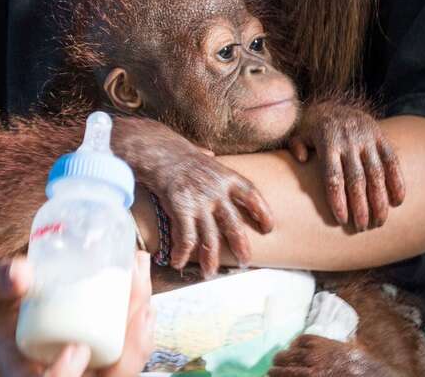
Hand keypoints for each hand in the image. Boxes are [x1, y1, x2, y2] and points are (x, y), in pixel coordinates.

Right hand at [0, 252, 154, 376]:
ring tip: (141, 281)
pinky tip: (141, 289)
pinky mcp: (90, 351)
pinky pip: (122, 349)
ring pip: (120, 366)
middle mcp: (54, 375)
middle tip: (138, 296)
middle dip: (130, 345)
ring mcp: (77, 367)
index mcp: (22, 374)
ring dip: (139, 329)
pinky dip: (136, 323)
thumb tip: (23, 272)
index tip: (76, 348)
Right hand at [112, 117, 273, 276]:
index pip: (252, 196)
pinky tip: (178, 261)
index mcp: (226, 177)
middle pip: (234, 224)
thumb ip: (210, 161)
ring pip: (209, 238)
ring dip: (210, 258)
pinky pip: (186, 238)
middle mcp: (216, 191)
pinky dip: (182, 252)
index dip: (263, 212)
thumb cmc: (178, 154)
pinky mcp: (181, 209)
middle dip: (241, 245)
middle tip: (245, 261)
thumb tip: (210, 155)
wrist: (156, 151)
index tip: (268, 228)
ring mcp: (199, 201)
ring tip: (211, 273)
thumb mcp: (201, 155)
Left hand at [269, 335, 398, 376]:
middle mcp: (313, 356)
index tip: (291, 349)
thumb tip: (315, 346)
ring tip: (271, 373)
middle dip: (280, 360)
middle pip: (288, 355)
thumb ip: (331, 345)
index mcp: (321, 343)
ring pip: (286, 370)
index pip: (300, 341)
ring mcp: (311, 372)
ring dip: (276, 372)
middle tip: (274, 363)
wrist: (367, 375)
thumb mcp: (347, 347)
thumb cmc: (359, 363)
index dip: (294, 345)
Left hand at [289, 100, 404, 230]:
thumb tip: (301, 159)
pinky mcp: (380, 136)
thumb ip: (296, 145)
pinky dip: (397, 181)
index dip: (337, 200)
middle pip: (356, 179)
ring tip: (380, 221)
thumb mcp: (299, 133)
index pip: (333, 176)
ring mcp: (367, 138)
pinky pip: (391, 160)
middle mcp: (349, 140)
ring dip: (380, 199)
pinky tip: (398, 201)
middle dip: (360, 206)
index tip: (341, 220)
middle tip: (362, 228)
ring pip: (376, 172)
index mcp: (327, 142)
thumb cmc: (313, 129)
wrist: (336, 105)